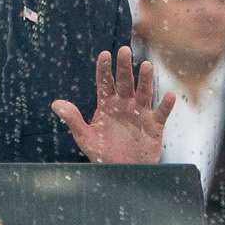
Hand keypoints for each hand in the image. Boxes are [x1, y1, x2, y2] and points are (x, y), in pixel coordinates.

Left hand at [55, 46, 174, 163]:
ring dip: (145, 80)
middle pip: (125, 82)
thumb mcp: (85, 138)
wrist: (124, 173)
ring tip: (146, 65)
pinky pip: (161, 113)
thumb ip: (73, 120)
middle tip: (124, 51)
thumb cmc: (104, 154)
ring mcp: (140, 113)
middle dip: (124, 67)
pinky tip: (169, 95)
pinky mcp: (154, 125)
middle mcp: (124, 104)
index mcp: (107, 104)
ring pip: (143, 93)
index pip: (105, 83)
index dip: (104, 69)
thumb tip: (55, 104)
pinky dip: (166, 104)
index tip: (104, 54)